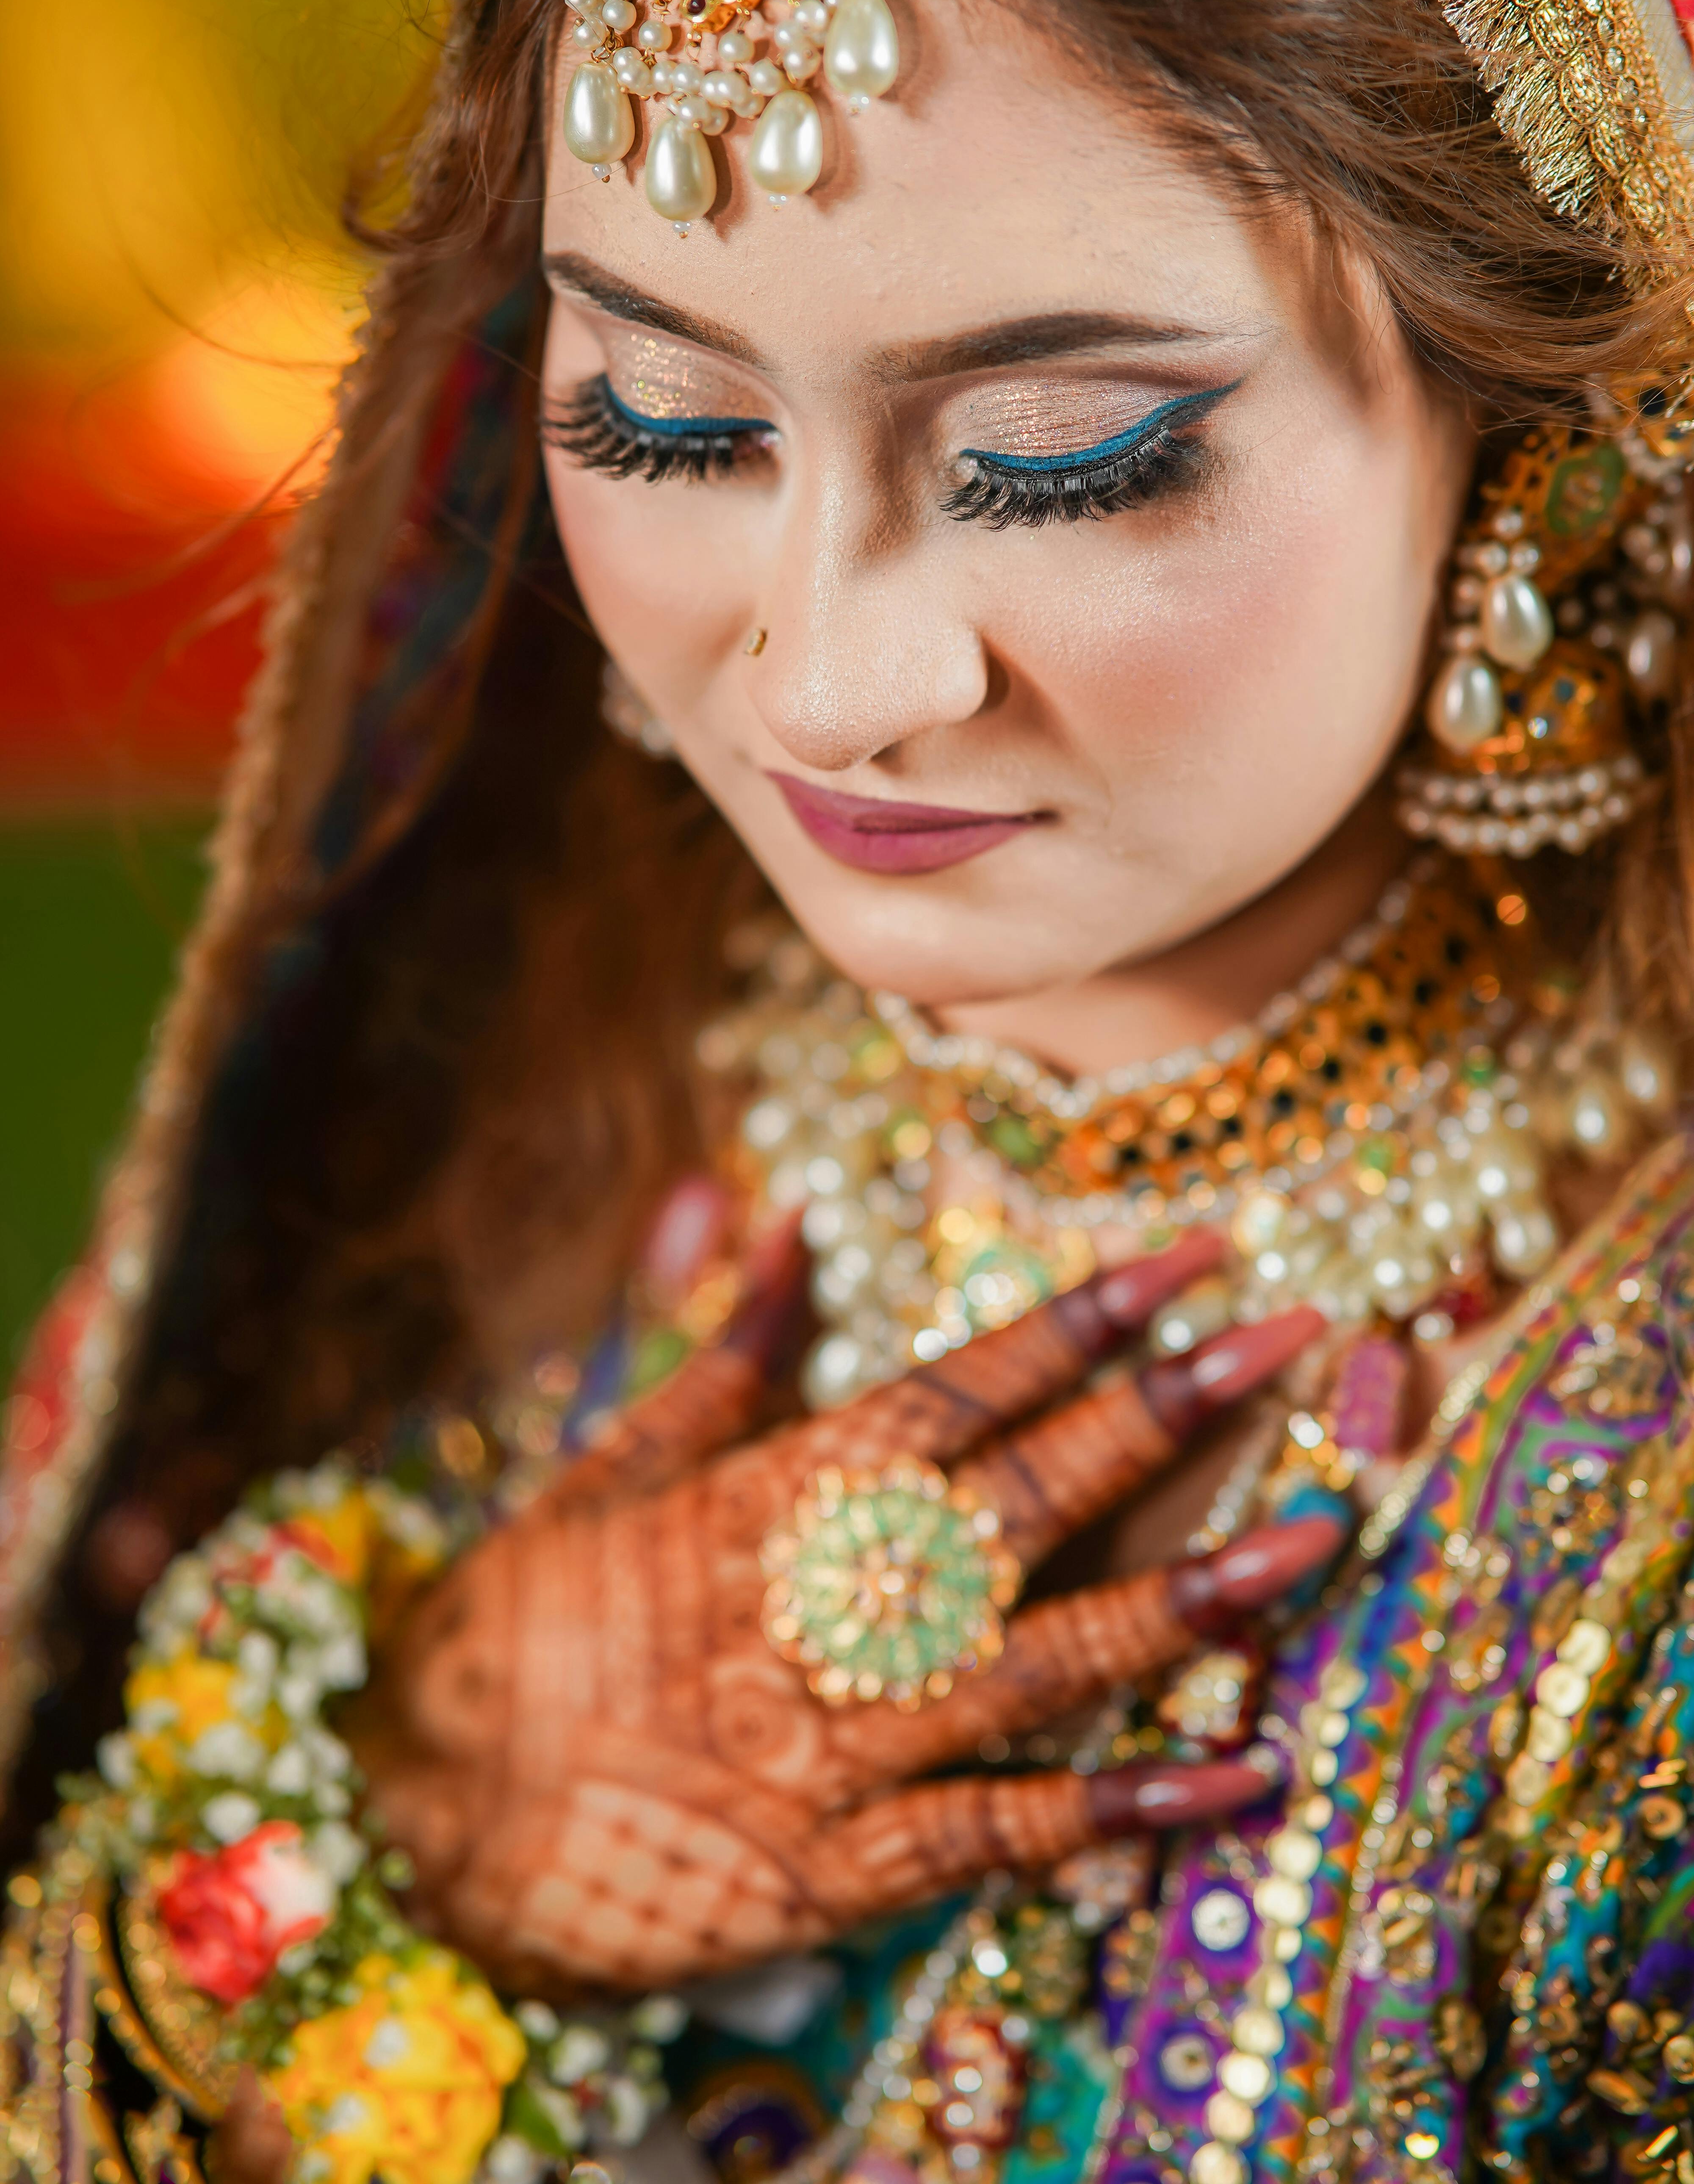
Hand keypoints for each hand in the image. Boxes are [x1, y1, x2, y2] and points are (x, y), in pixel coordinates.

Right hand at [353, 1231, 1336, 1995]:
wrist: (422, 1822)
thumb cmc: (515, 1633)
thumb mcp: (599, 1473)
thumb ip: (713, 1359)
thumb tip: (772, 1224)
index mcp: (773, 1499)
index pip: (958, 1387)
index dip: (1080, 1320)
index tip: (1185, 1259)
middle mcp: (836, 1605)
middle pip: (1031, 1494)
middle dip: (1167, 1410)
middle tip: (1294, 1335)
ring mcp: (853, 1738)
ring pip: (1054, 1653)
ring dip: (1194, 1594)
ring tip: (1319, 1531)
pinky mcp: (855, 1862)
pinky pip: (1021, 1829)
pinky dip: (1140, 1810)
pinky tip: (1250, 1776)